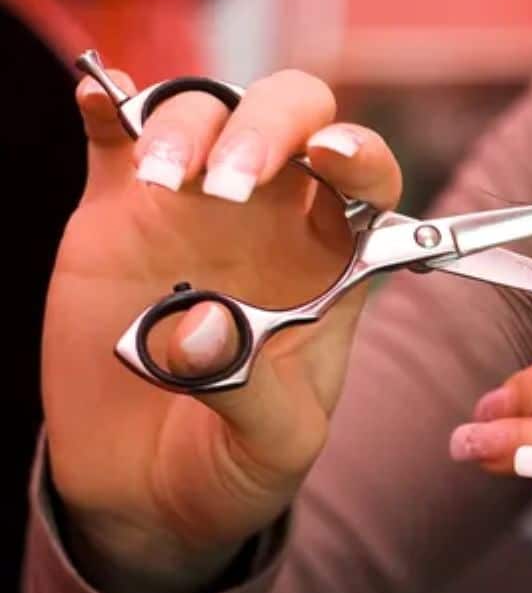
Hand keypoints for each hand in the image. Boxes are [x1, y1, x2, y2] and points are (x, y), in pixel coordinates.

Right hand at [43, 68, 401, 592]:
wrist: (147, 490)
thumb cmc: (235, 462)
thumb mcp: (275, 446)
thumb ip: (254, 391)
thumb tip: (200, 327)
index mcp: (334, 263)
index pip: (369, 178)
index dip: (361, 152)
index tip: (332, 159)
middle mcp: (270, 218)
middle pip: (291, 116)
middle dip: (269, 125)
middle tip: (232, 183)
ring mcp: (192, 207)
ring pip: (203, 113)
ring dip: (187, 126)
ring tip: (166, 183)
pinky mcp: (117, 214)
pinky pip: (114, 138)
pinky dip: (107, 105)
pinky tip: (100, 102)